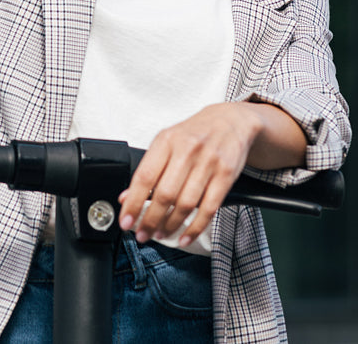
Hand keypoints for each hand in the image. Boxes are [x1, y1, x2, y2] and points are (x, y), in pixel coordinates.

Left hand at [116, 103, 260, 246]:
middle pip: (165, 194)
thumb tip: (128, 197)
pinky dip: (195, 227)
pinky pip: (209, 208)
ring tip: (161, 234)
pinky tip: (185, 236)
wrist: (231, 121)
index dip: (133, 203)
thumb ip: (149, 169)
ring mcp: (208, 162)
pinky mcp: (226, 175)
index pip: (144, 177)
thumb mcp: (167, 142)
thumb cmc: (195, 133)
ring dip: (171, 225)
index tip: (126, 221)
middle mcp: (187, 150)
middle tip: (143, 234)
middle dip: (151, 220)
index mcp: (167, 140)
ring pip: (186, 204)